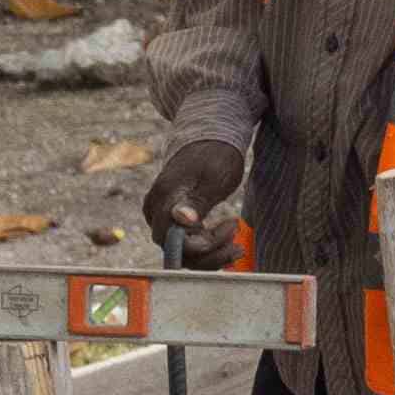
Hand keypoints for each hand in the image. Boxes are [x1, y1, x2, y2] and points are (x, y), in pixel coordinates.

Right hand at [143, 138, 249, 270]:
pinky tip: (227, 241)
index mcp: (165, 199)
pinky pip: (184, 244)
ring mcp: (161, 216)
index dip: (203, 246)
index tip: (232, 226)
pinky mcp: (170, 219)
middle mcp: (156, 210)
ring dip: (210, 255)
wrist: (209, 139)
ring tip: (236, 246)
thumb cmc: (215, 155)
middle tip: (238, 244)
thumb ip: (196, 202)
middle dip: (210, 254)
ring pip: (181, 252)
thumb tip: (180, 219)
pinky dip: (206, 248)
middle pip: (176, 251)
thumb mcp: (213, 178)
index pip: (174, 241)